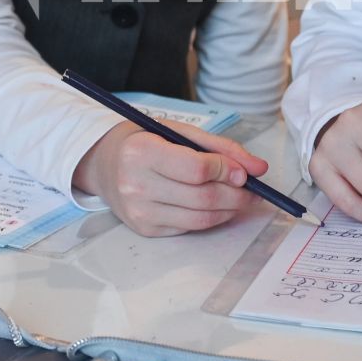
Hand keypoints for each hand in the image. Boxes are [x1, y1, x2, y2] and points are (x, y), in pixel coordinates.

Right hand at [72, 120, 267, 236]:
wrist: (103, 163)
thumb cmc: (145, 141)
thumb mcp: (178, 131)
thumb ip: (219, 148)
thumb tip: (258, 168)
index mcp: (141, 151)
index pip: (197, 169)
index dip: (227, 171)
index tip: (244, 172)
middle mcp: (135, 184)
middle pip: (203, 197)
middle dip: (236, 195)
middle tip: (252, 190)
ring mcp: (139, 211)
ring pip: (200, 218)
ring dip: (229, 210)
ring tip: (240, 199)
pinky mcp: (144, 229)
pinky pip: (189, 228)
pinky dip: (210, 218)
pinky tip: (217, 206)